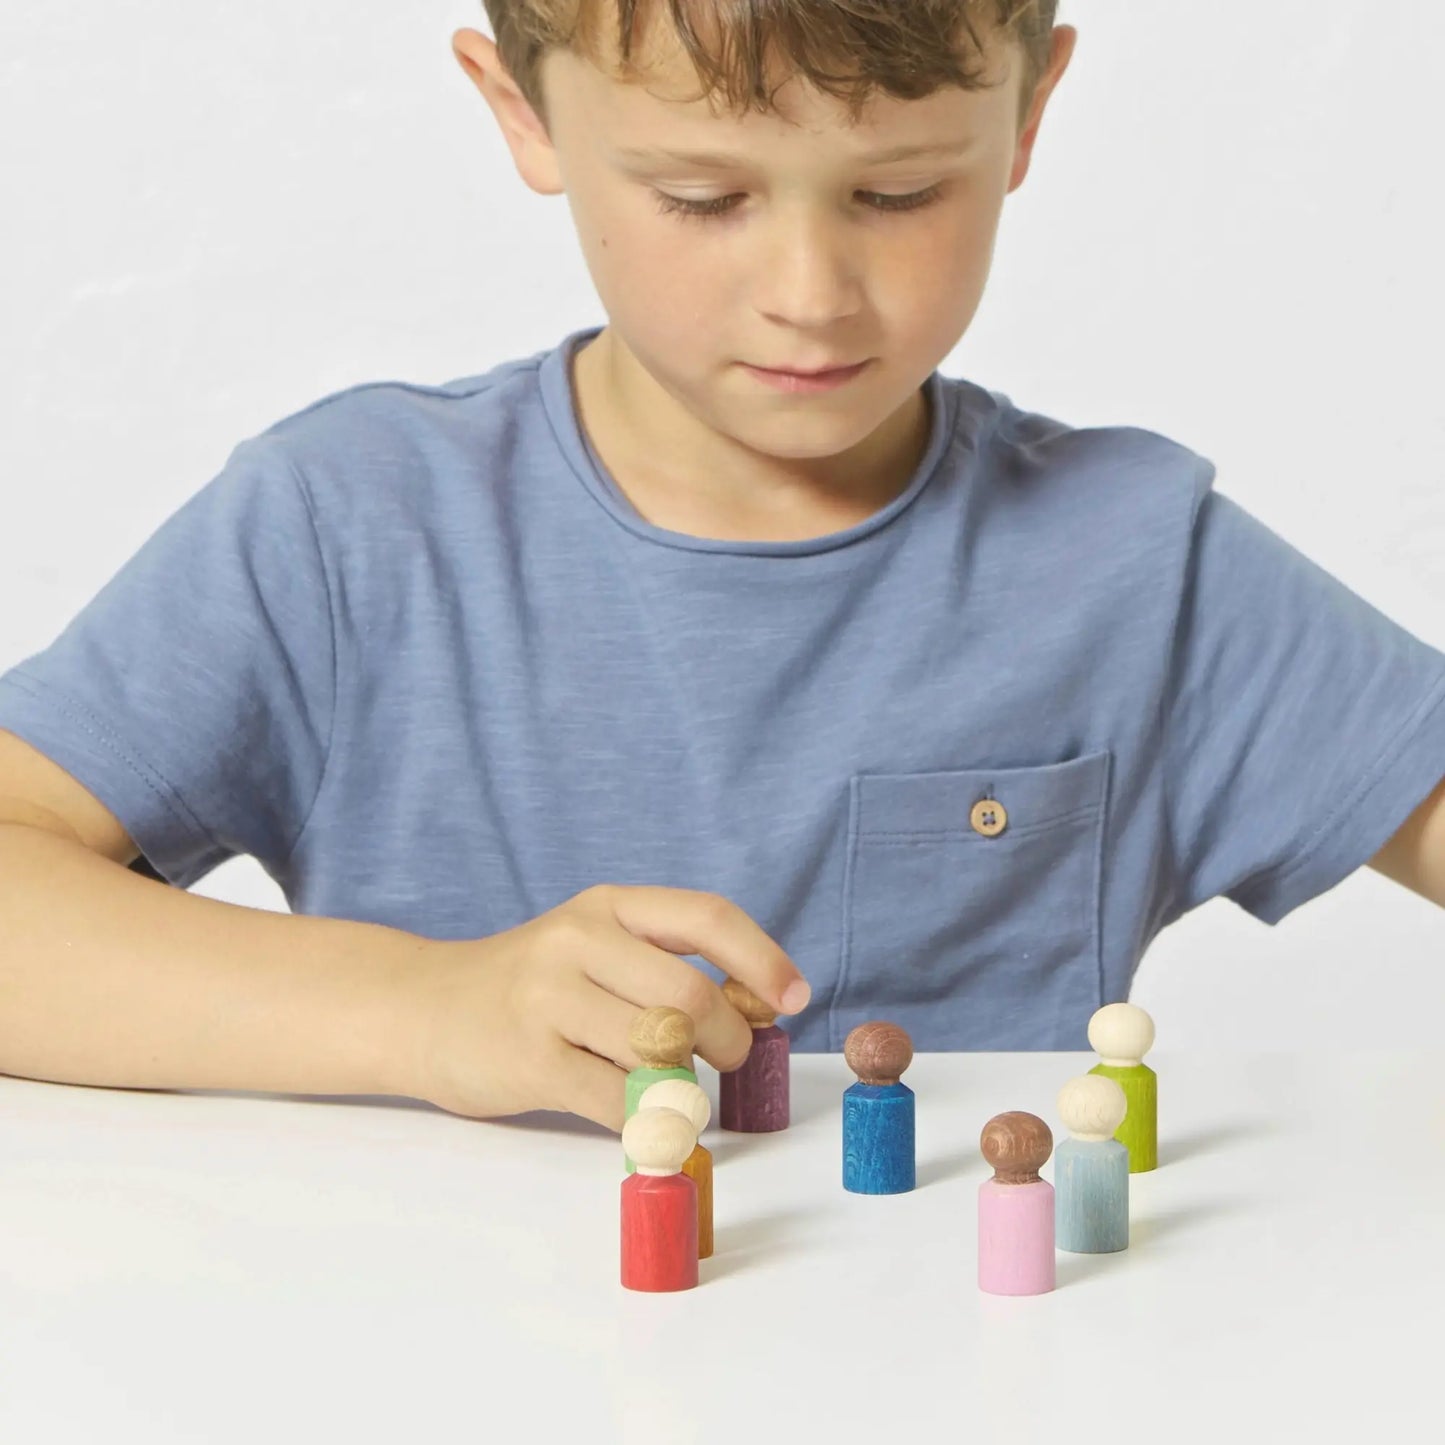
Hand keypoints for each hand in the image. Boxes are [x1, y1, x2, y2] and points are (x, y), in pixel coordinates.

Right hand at [402, 884, 810, 1131]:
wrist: (422, 1008)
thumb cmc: (530, 985)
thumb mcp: (593, 948)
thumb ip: (663, 967)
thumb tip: (757, 1011)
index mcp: (608, 906)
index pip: (707, 916)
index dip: (762, 959)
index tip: (793, 999)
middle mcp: (578, 940)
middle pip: (691, 997)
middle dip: (728, 1041)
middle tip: (724, 1061)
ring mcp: (548, 999)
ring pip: (659, 1052)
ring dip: (685, 1084)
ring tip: (671, 1087)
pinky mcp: (530, 1060)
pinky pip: (619, 1101)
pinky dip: (646, 1121)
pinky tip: (637, 1116)